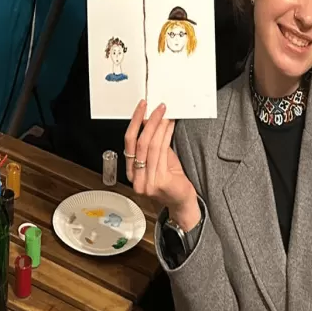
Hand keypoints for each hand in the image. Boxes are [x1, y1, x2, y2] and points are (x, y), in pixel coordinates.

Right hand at [125, 101, 199, 228]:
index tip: (142, 108)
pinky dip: (166, 135)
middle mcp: (137, 179)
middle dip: (148, 122)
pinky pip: (163, 152)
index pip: (129, 143)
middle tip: (157, 108)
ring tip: (165, 114)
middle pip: (140, 143)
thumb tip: (150, 120)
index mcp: (132, 173)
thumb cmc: (172, 181)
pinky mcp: (160, 182)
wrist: (182, 203)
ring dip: (159, 126)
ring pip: (152, 146)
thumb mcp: (159, 160)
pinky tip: (170, 126)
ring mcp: (148, 182)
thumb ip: (153, 143)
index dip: (134, 123)